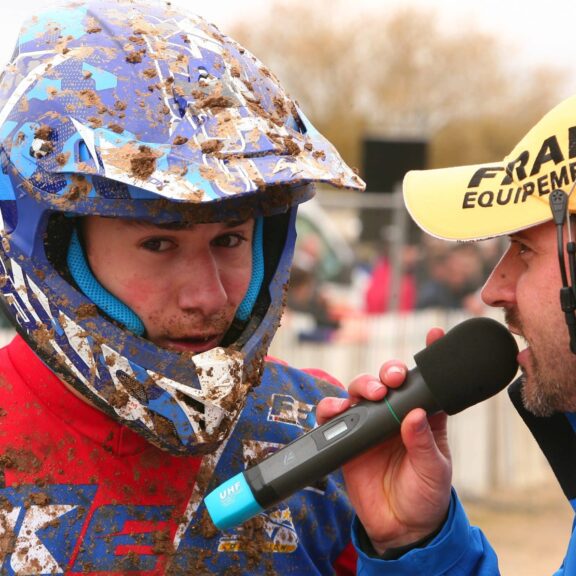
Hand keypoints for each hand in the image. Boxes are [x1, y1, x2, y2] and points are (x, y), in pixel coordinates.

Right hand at [316, 328, 451, 554]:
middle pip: (387, 381)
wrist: (401, 528)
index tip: (434, 335)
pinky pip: (333, 418)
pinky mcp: (347, 440)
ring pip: (360, 392)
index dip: (429, 357)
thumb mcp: (434, 470)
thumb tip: (413, 415)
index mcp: (421, 417)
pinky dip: (331, 409)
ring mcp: (369, 426)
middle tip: (392, 379)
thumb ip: (423, 443)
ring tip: (371, 394)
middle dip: (388, 372)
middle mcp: (393, 415)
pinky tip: (336, 408)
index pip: (426, 382)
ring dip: (362, 385)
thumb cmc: (426, 495)